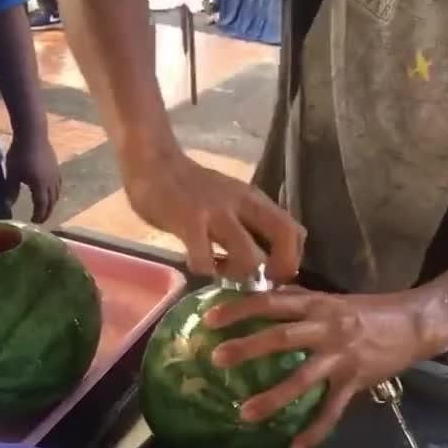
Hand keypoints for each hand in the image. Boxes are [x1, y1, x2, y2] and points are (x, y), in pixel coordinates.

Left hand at [5, 132, 60, 222]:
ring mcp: (56, 175)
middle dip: (46, 213)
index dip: (39, 216)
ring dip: (52, 204)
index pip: (41, 206)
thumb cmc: (20, 153)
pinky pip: (59, 186)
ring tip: (46, 208)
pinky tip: (51, 192)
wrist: (32, 134)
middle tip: (41, 220)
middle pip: (51, 202)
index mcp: (40, 186)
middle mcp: (51, 183)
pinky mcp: (57, 168)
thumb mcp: (12, 173)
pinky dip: (55, 193)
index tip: (34, 223)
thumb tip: (8, 205)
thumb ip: (11, 190)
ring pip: (57, 194)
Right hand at [124, 149, 305, 281]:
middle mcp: (242, 204)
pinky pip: (203, 259)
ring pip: (246, 255)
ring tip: (223, 275)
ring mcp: (216, 213)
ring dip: (240, 275)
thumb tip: (265, 257)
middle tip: (261, 285)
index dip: (292, 259)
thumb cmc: (191, 188)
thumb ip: (248, 222)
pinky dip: (205, 271)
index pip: (294, 230)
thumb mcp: (230, 200)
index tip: (276, 277)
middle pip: (283, 234)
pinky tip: (198, 266)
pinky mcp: (188, 222)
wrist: (154, 162)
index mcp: (255, 201)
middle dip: (280, 268)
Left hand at [205, 287, 426, 447]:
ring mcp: (341, 356)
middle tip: (216, 358)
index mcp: (317, 304)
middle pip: (281, 337)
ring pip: (302, 379)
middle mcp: (326, 328)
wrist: (415, 322)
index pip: (271, 302)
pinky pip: (332, 410)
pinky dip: (315, 432)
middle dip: (247, 348)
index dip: (240, 308)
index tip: (210, 318)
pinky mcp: (356, 380)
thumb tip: (265, 297)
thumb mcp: (333, 298)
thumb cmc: (370, 310)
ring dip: (272, 397)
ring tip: (244, 413)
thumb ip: (301, 300)